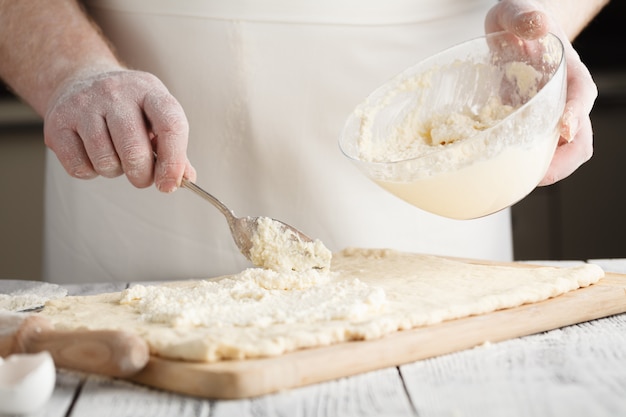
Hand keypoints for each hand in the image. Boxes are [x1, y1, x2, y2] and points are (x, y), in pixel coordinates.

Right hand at [44, 69, 195, 191]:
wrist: (79, 79)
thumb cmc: (127, 106)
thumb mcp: (155, 115)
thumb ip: (173, 148)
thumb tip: (185, 178)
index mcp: (149, 90)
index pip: (170, 125)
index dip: (174, 160)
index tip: (170, 184)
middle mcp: (115, 93)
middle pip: (134, 150)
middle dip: (142, 175)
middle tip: (141, 176)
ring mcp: (83, 105)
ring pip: (106, 161)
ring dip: (114, 171)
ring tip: (115, 156)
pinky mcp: (57, 122)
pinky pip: (80, 167)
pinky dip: (90, 171)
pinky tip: (92, 155)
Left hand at [485, 0, 597, 184]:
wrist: (514, 31)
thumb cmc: (519, 20)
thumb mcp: (516, 11)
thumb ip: (524, 16)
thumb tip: (535, 25)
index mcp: (570, 73)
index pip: (584, 96)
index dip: (577, 115)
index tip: (565, 130)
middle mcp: (563, 101)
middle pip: (580, 139)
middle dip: (564, 161)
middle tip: (539, 176)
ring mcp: (546, 118)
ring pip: (557, 154)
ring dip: (541, 171)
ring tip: (514, 182)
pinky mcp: (526, 128)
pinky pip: (529, 152)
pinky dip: (518, 164)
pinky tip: (495, 171)